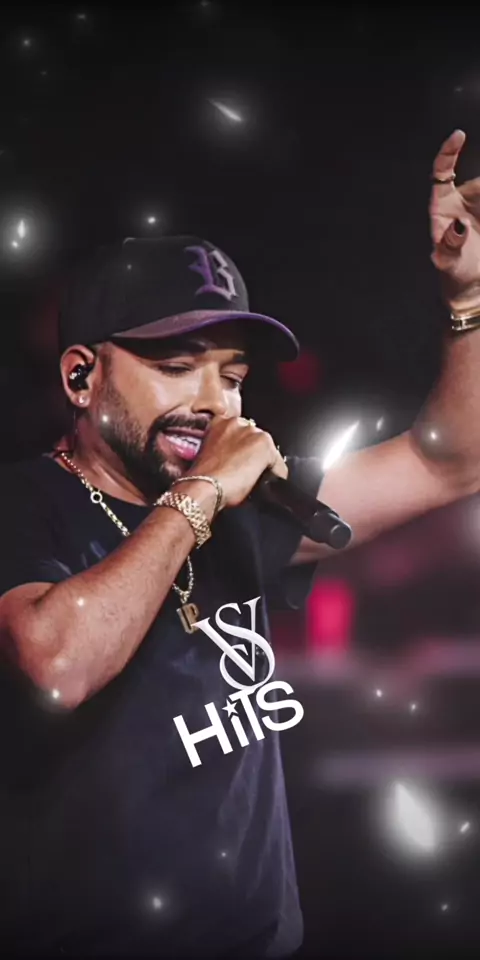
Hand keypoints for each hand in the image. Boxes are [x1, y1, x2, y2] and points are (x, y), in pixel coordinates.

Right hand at [189, 415, 287, 509]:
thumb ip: (224, 449)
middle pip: (255, 440)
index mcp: (219, 422)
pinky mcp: (264, 446)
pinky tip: (265, 486)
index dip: (242, 450)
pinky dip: (276, 475)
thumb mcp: (209, 455)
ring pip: (268, 451)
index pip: (241, 434)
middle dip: (254, 455)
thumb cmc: (202, 477)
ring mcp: (252, 433)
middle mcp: (237, 423)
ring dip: (264, 464)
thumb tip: (236, 461)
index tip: (241, 462)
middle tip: (248, 473)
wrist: (203, 486)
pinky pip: (279, 465)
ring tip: (255, 480)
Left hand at [430, 129, 479, 312]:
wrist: (473, 286)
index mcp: (442, 205)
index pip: (441, 172)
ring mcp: (479, 205)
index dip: (448, 152)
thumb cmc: (454, 273)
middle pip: (479, 182)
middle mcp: (462, 200)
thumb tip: (459, 225)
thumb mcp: (449, 262)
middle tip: (479, 208)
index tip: (459, 136)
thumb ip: (451, 245)